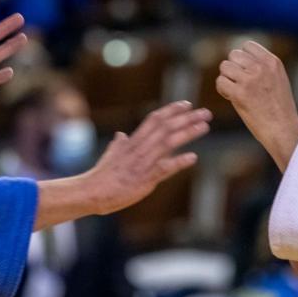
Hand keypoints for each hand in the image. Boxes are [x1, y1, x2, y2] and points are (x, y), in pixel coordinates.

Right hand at [80, 101, 209, 216]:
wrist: (92, 191)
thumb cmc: (102, 176)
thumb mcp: (111, 155)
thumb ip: (119, 144)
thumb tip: (120, 135)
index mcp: (133, 142)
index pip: (154, 119)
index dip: (171, 110)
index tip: (186, 104)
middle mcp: (140, 148)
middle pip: (165, 127)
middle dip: (186, 118)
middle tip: (205, 113)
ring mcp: (143, 162)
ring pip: (168, 143)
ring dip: (187, 133)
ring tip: (204, 127)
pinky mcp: (145, 179)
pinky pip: (164, 168)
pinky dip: (179, 161)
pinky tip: (192, 157)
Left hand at [216, 43, 297, 168]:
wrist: (283, 130)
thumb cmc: (280, 109)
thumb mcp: (278, 79)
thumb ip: (263, 67)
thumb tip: (240, 59)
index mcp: (272, 62)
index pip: (247, 45)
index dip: (242, 57)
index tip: (245, 70)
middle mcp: (261, 68)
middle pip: (233, 55)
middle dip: (233, 68)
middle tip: (239, 83)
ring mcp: (249, 80)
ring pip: (224, 67)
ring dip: (227, 78)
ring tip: (236, 91)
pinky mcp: (239, 93)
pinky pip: (220, 82)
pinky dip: (223, 90)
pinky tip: (232, 98)